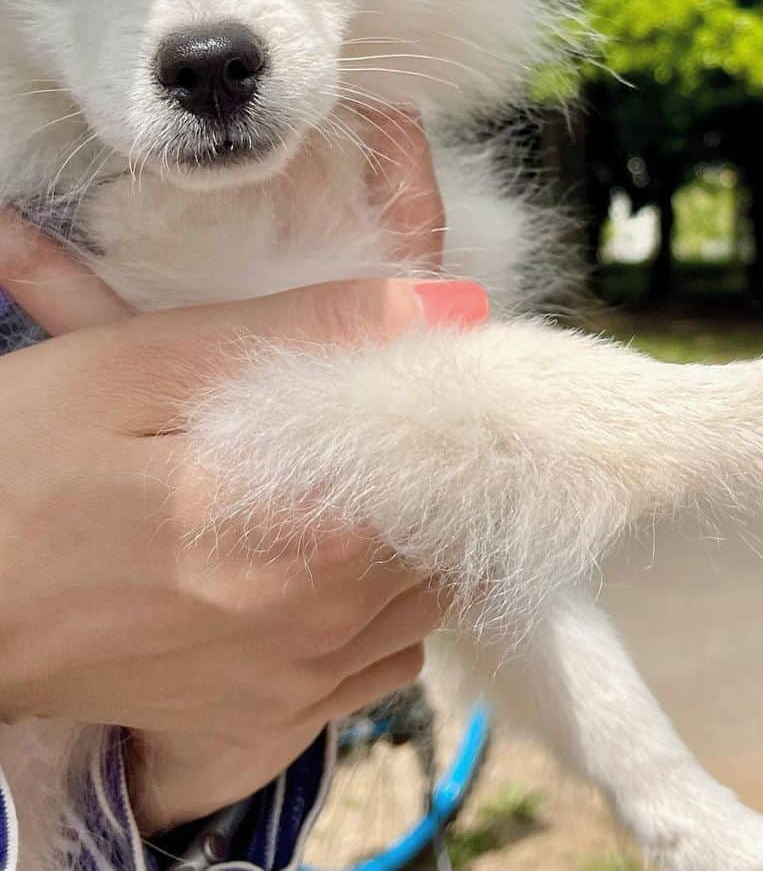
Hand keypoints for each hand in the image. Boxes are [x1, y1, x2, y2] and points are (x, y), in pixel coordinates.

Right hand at [0, 113, 484, 831]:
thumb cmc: (25, 471)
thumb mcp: (144, 367)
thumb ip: (303, 333)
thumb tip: (447, 302)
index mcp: (306, 538)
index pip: (460, 471)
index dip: (460, 407)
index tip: (438, 366)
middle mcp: (320, 629)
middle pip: (455, 535)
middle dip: (441, 469)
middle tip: (389, 414)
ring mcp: (298, 686)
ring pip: (428, 599)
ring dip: (416, 538)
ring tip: (355, 484)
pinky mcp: (269, 718)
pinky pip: (384, 664)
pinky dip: (383, 610)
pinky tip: (330, 561)